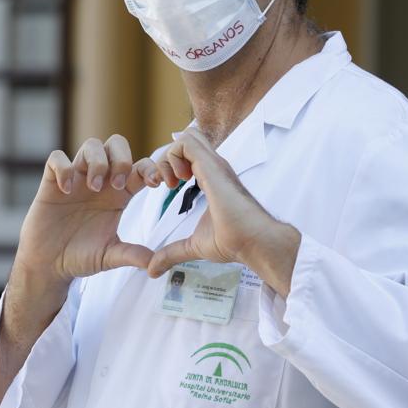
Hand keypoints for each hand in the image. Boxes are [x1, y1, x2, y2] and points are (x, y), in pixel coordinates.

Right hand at [14, 135, 165, 285]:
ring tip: (93, 187)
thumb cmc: (81, 257)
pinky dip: (63, 168)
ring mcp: (76, 179)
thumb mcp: (110, 255)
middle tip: (117, 185)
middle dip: (122, 159)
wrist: (50, 265)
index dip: (150, 168)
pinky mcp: (51, 182)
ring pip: (91, 145)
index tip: (154, 184)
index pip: (139, 167)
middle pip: (117, 144)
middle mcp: (99, 181)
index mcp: (118, 194)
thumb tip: (156, 262)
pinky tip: (65, 190)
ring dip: (97, 161)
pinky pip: (56, 158)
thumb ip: (131, 254)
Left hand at [144, 128, 299, 293]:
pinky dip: (173, 157)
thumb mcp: (194, 246)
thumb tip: (152, 270)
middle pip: (187, 140)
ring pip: (186, 137)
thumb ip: (173, 253)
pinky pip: (186, 142)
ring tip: (171, 183)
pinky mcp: (212, 166)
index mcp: (211, 178)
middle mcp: (213, 167)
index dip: (170, 165)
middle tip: (165, 184)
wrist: (255, 242)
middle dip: (167, 156)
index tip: (166, 189)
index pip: (189, 154)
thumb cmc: (234, 242)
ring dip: (169, 156)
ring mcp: (214, 164)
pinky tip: (176, 182)